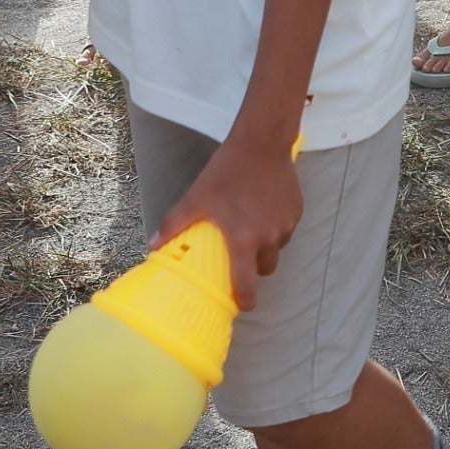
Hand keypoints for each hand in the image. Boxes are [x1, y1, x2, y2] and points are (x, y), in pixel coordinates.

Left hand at [154, 137, 300, 308]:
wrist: (261, 143)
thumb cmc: (226, 172)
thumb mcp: (196, 197)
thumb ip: (174, 224)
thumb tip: (152, 246)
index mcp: (244, 240)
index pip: (247, 284)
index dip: (244, 300)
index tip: (240, 305)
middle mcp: (269, 237)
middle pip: (265, 269)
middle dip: (254, 268)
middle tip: (241, 255)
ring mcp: (286, 225)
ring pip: (277, 248)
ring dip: (266, 245)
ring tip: (252, 226)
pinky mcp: (297, 211)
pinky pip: (286, 229)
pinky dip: (276, 226)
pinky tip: (264, 209)